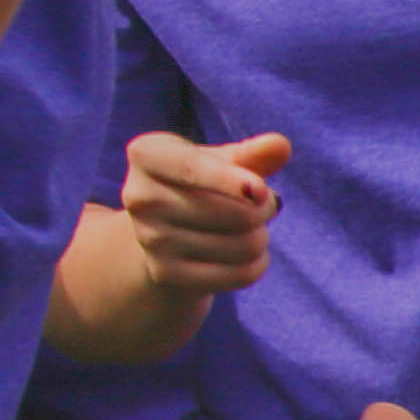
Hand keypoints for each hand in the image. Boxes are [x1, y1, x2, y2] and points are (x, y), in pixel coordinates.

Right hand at [116, 129, 285, 300]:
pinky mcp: (164, 273)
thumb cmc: (201, 182)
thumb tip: (280, 145)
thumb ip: (252, 153)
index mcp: (146, 155)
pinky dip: (258, 264)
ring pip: (243, 245)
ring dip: (261, 237)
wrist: (163, 230)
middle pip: (235, 212)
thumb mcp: (221, 160)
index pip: (192, 168)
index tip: (261, 190)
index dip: (231, 181)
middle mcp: (138, 196)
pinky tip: (250, 255)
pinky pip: (239, 274)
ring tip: (250, 228)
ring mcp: (148, 238)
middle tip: (263, 206)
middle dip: (264, 210)